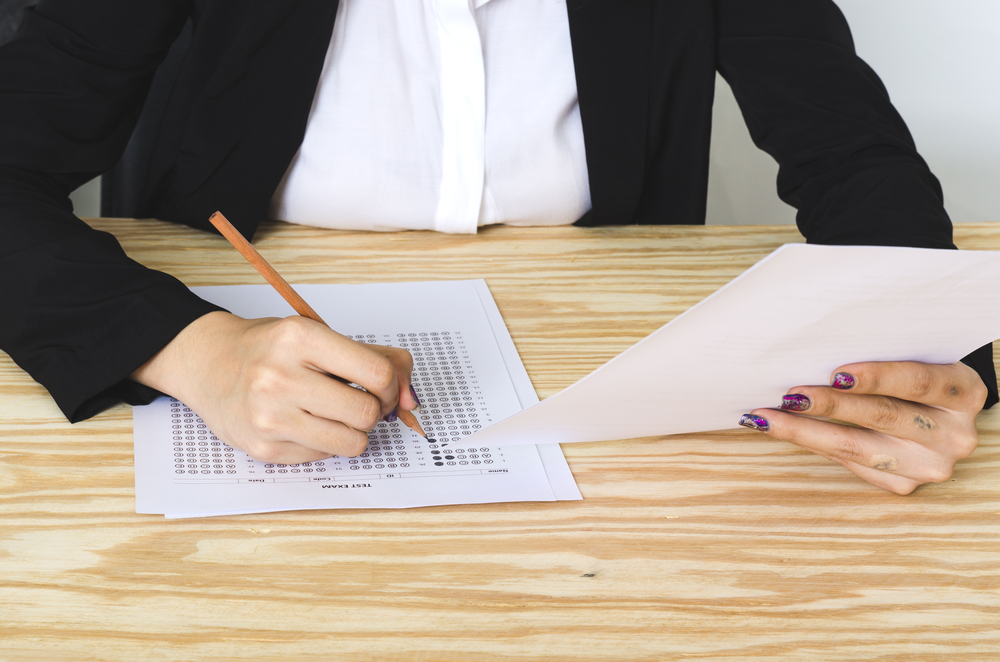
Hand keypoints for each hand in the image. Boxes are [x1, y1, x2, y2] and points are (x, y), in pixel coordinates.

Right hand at [131, 311, 416, 463]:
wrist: (209, 363)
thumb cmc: (271, 348)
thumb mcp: (321, 336)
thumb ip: (377, 359)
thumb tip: (410, 399)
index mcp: (300, 337)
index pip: (376, 373)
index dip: (390, 386)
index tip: (383, 387)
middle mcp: (280, 377)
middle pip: (365, 413)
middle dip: (373, 412)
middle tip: (359, 403)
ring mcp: (269, 416)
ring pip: (351, 443)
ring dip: (354, 433)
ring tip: (335, 415)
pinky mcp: (264, 449)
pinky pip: (323, 456)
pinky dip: (325, 443)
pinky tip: (305, 423)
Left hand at [739, 361, 987, 493]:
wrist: (944, 412)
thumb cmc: (920, 374)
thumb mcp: (917, 357)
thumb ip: (884, 356)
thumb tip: (815, 353)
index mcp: (964, 393)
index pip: (918, 382)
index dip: (876, 377)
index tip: (836, 373)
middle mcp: (953, 435)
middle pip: (883, 416)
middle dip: (830, 405)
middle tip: (788, 396)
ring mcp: (930, 465)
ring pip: (859, 448)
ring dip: (806, 432)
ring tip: (768, 418)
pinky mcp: (904, 484)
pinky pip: (852, 464)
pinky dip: (814, 445)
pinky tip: (785, 432)